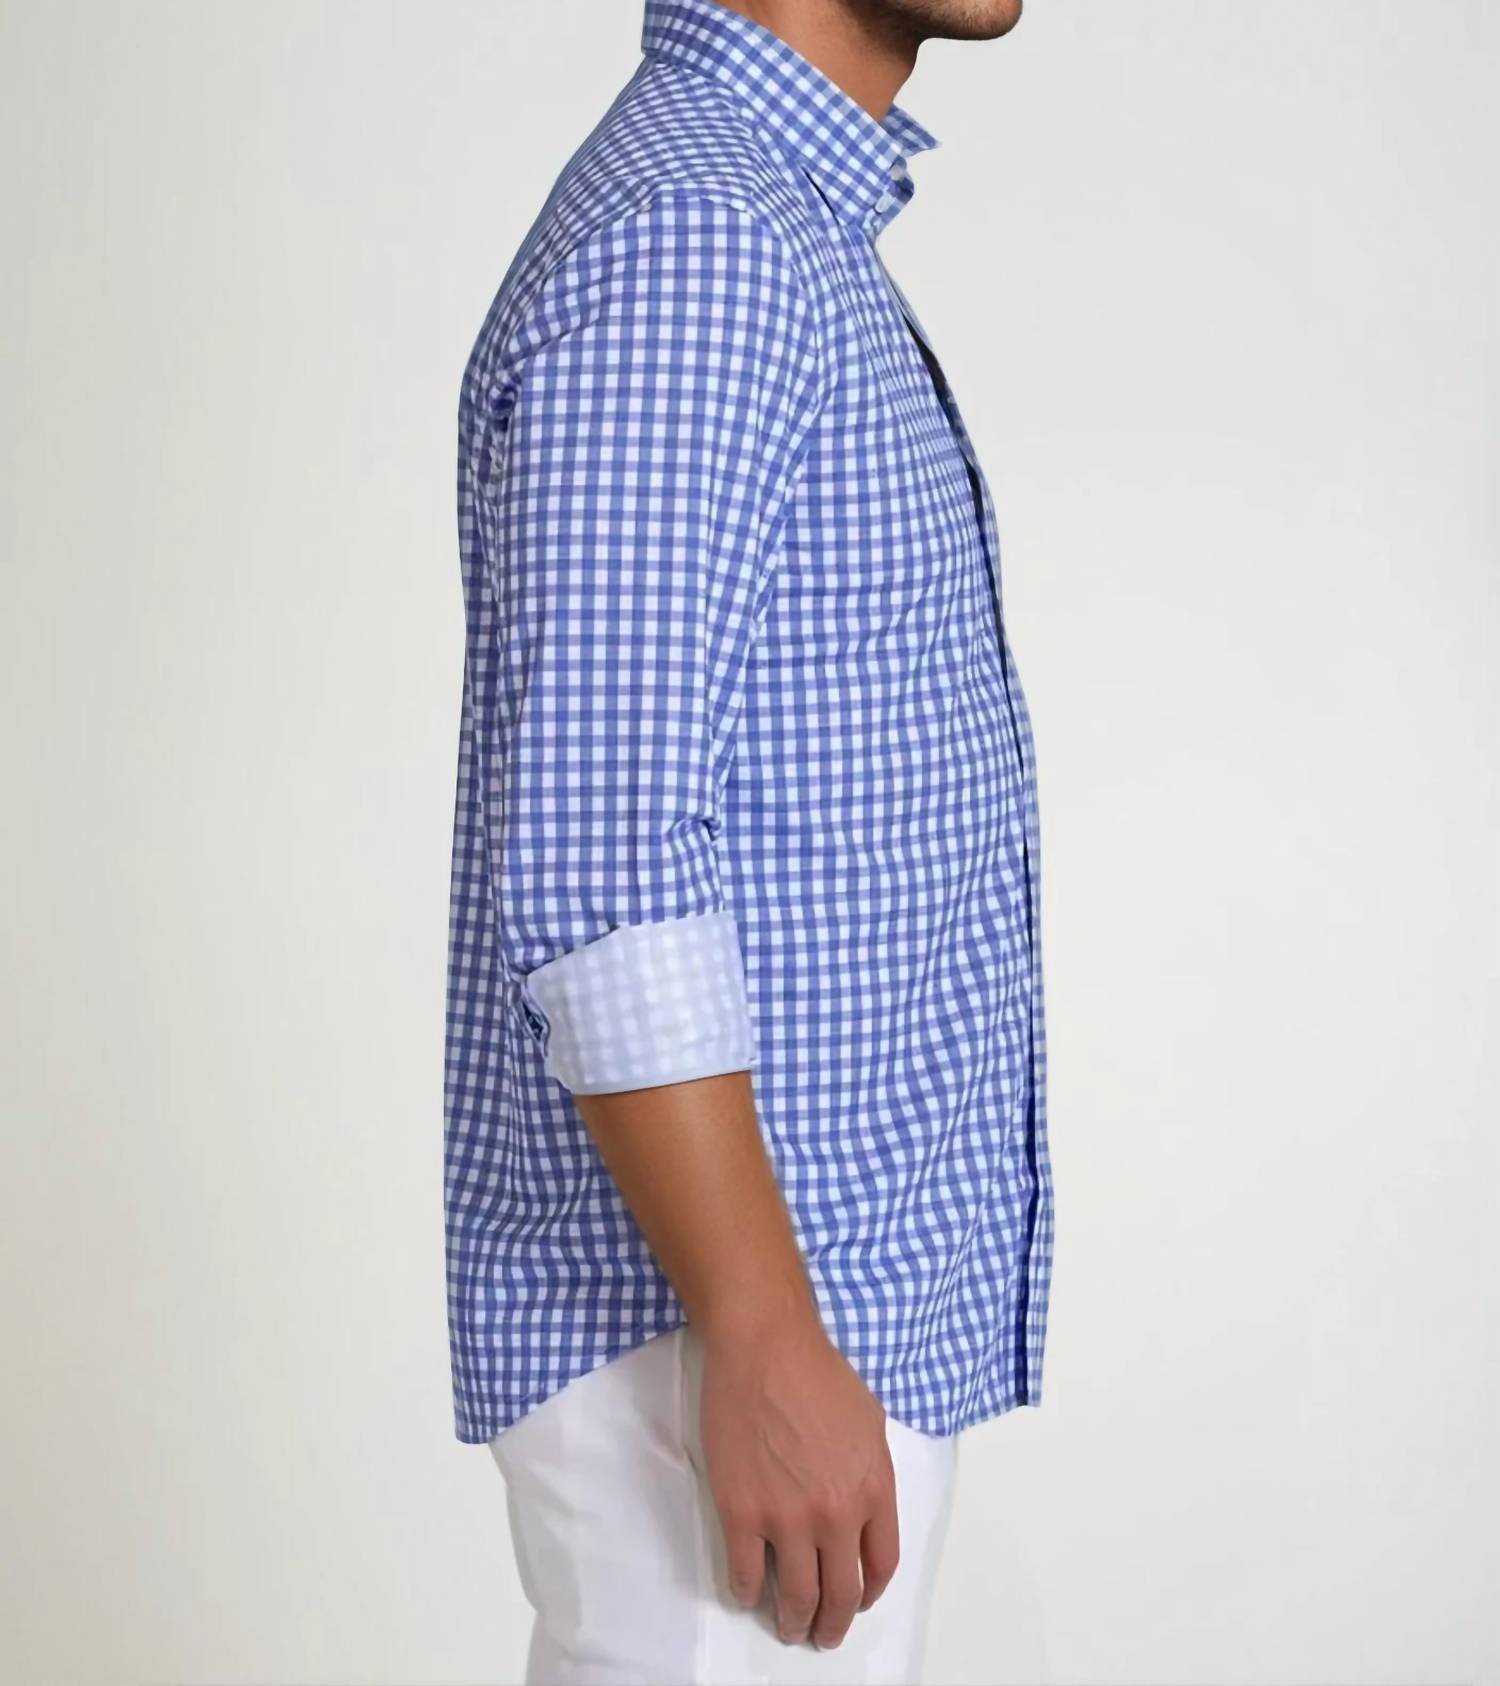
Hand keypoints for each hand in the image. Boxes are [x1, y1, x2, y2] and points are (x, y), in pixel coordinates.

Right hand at [697, 1307, 899, 1649]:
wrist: (766, 1346)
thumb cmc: (818, 1371)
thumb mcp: (869, 1422)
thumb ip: (870, 1471)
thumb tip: (861, 1504)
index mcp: (873, 1489)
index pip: (881, 1564)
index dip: (870, 1592)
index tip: (858, 1601)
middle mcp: (836, 1514)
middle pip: (840, 1593)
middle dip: (832, 1623)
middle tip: (823, 1634)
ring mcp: (788, 1518)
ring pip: (795, 1595)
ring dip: (792, 1620)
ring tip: (787, 1626)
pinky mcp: (742, 1512)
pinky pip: (745, 1573)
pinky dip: (746, 1592)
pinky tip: (747, 1592)